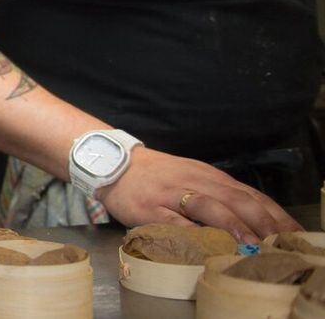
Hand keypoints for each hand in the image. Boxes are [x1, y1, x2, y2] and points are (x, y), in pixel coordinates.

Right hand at [97, 147, 302, 243]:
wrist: (114, 164)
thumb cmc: (159, 176)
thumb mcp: (194, 178)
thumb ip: (221, 197)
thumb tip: (256, 222)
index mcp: (210, 176)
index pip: (250, 193)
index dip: (274, 213)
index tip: (294, 233)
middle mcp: (196, 182)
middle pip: (235, 199)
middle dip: (262, 221)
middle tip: (282, 241)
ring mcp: (173, 194)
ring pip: (209, 206)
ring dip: (233, 224)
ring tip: (251, 242)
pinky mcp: (151, 207)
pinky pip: (174, 221)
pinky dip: (192, 233)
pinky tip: (207, 245)